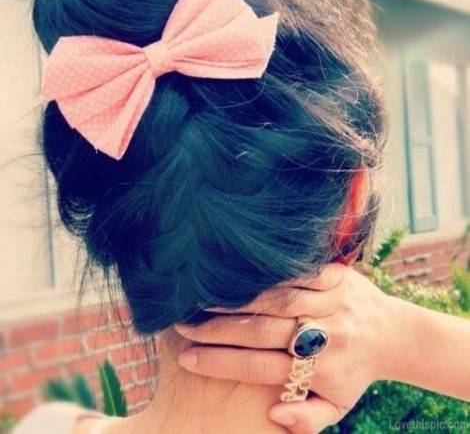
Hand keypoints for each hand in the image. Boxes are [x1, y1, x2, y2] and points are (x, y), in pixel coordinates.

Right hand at [174, 263, 395, 432]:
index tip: (187, 359)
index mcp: (320, 371)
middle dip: (216, 330)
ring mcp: (331, 302)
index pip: (259, 368)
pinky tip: (238, 273)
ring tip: (201, 300)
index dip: (220, 364)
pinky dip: (265, 274)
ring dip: (234, 300)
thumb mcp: (337, 407)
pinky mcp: (336, 277)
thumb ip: (306, 419)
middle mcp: (324, 336)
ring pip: (275, 300)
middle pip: (261, 332)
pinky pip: (296, 272)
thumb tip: (273, 415)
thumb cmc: (355, 372)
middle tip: (183, 325)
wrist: (394, 334)